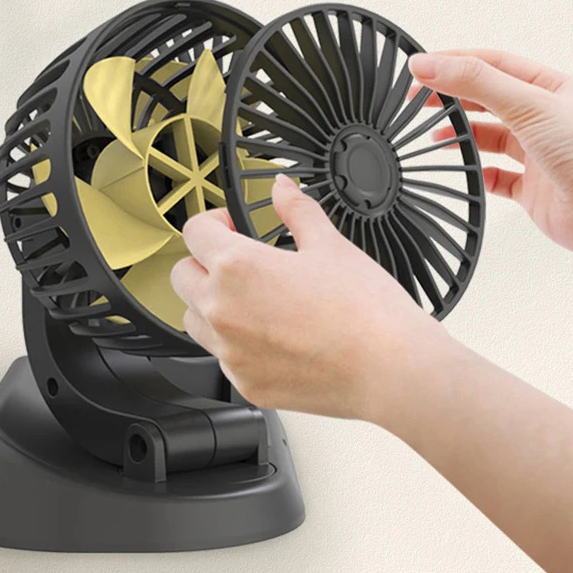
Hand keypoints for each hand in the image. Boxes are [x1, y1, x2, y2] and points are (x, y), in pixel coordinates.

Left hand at [170, 175, 459, 422]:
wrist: (390, 369)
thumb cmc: (365, 311)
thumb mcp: (330, 245)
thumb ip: (296, 211)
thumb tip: (282, 189)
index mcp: (237, 267)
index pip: (194, 232)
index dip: (213, 222)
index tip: (232, 226)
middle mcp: (222, 311)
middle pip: (182, 276)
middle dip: (204, 262)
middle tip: (240, 261)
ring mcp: (230, 353)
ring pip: (194, 320)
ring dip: (211, 303)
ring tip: (253, 300)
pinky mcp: (245, 383)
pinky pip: (222, 357)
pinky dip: (236, 343)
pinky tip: (272, 336)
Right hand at [408, 50, 572, 264]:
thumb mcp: (529, 105)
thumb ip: (476, 83)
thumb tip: (429, 65)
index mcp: (553, 88)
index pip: (495, 65)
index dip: (456, 63)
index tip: (421, 68)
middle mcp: (546, 119)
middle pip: (488, 101)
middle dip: (453, 100)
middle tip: (418, 102)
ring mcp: (537, 155)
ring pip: (489, 139)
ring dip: (461, 137)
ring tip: (434, 137)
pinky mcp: (531, 189)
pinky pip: (496, 178)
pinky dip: (478, 175)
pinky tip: (465, 173)